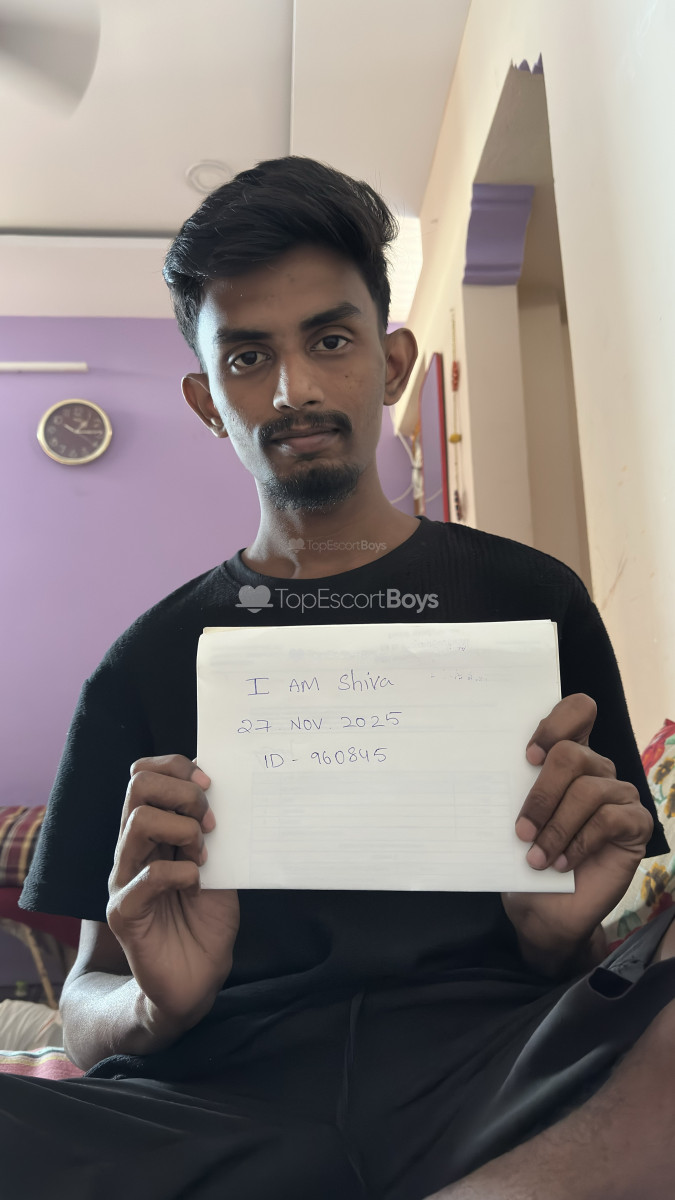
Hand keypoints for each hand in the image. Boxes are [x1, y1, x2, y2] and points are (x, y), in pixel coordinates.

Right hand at [106, 754, 238, 1031]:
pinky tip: (196, 885)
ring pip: (138, 822)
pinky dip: (182, 872)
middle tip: (208, 820)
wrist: (198, 978)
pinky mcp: (123, 912)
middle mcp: (132, 848)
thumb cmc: (207, 919)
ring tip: (202, 854)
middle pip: (137, 785)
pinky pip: (148, 876)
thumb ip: (213, 830)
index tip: (210, 785)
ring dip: (183, 829)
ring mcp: (123, 878)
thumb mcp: (220, 864)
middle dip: (182, 791)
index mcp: (152, 830)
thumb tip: (220, 790)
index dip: (177, 767)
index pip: (145, 773)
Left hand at [502, 694, 652, 974]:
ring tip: (536, 856)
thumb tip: (492, 765)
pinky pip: (608, 819)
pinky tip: (561, 863)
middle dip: (541, 793)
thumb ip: (515, 789)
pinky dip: (578, 842)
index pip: (577, 710)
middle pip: (572, 754)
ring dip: (555, 826)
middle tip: (520, 829)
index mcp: (567, 757)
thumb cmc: (522, 861)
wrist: (542, 911)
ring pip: (587, 790)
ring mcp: (619, 795)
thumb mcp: (511, 820)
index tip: (527, 756)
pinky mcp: (634, 824)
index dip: (555, 723)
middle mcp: (596, 769)